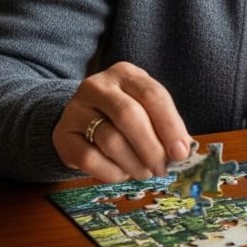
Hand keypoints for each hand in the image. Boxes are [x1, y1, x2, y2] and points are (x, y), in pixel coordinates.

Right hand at [52, 62, 191, 182]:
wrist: (81, 120)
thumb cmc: (123, 117)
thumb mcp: (146, 111)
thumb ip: (164, 127)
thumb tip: (183, 151)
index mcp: (126, 74)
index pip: (152, 95)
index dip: (170, 125)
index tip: (181, 152)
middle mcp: (98, 86)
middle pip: (129, 116)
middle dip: (151, 148)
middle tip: (162, 169)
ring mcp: (76, 109)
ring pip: (110, 140)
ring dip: (134, 163)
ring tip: (144, 172)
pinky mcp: (63, 134)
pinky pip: (89, 158)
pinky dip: (111, 172)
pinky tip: (121, 173)